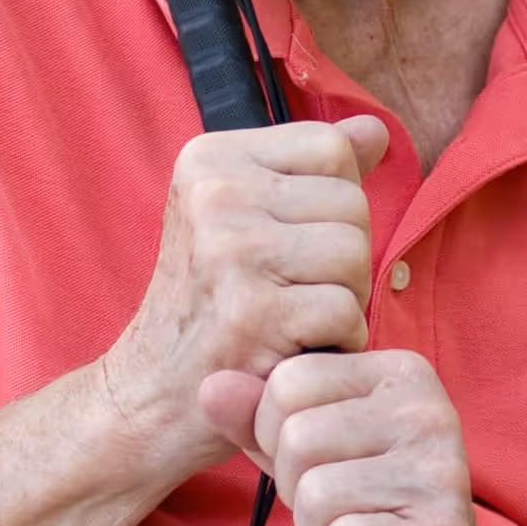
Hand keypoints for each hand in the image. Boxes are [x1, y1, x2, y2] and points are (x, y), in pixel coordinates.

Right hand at [96, 115, 389, 474]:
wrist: (152, 396)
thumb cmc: (208, 306)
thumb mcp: (243, 219)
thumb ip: (309, 171)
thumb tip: (374, 129)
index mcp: (209, 158)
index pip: (331, 147)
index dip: (331, 204)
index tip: (285, 243)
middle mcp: (214, 194)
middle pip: (351, 202)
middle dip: (342, 257)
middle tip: (287, 293)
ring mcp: (231, 252)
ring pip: (355, 254)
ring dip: (343, 300)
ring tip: (292, 319)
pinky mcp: (252, 313)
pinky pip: (347, 311)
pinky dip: (337, 343)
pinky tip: (294, 351)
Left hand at [250, 348, 480, 525]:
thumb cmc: (370, 514)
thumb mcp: (308, 456)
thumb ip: (258, 419)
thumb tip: (211, 387)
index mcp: (402, 374)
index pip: (288, 381)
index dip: (274, 436)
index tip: (321, 467)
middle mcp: (429, 412)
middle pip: (296, 438)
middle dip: (295, 490)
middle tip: (340, 512)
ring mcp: (439, 473)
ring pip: (313, 494)